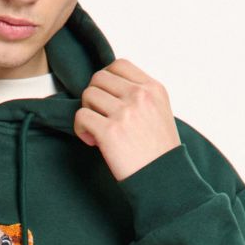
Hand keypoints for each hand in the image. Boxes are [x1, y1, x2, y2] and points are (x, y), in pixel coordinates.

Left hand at [74, 58, 181, 180]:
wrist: (164, 179)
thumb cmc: (159, 152)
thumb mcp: (160, 113)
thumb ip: (140, 96)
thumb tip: (108, 88)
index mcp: (153, 88)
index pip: (119, 65)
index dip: (106, 81)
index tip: (108, 100)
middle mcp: (140, 96)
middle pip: (99, 78)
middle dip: (94, 97)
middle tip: (101, 117)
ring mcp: (125, 112)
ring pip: (88, 95)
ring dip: (87, 112)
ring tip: (97, 131)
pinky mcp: (110, 131)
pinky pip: (81, 116)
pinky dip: (80, 129)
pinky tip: (92, 141)